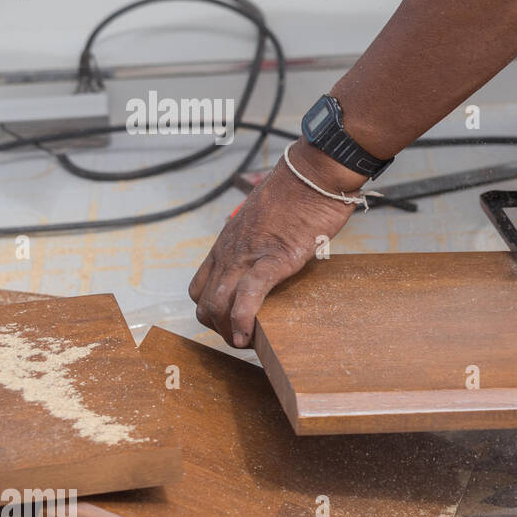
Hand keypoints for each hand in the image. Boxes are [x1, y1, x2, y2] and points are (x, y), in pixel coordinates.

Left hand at [189, 142, 359, 346]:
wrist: (316, 172)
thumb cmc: (300, 192)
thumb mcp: (269, 218)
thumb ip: (263, 239)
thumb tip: (277, 249)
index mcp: (228, 243)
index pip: (201, 287)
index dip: (213, 311)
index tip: (233, 324)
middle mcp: (230, 251)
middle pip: (205, 302)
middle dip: (220, 328)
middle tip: (245, 340)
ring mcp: (249, 255)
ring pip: (218, 304)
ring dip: (229, 331)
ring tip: (248, 344)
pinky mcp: (274, 258)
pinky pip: (248, 294)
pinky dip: (244, 319)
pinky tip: (250, 336)